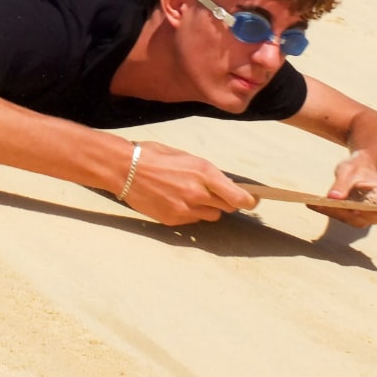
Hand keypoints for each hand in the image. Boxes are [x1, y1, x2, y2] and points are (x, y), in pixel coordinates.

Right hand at [120, 141, 256, 225]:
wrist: (124, 168)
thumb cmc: (152, 155)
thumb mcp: (184, 156)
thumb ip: (204, 172)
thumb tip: (220, 183)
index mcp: (203, 171)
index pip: (237, 196)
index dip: (249, 201)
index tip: (253, 201)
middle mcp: (198, 193)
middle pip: (227, 207)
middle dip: (225, 201)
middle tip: (215, 193)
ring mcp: (186, 209)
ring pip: (211, 216)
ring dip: (207, 208)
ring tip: (190, 195)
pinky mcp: (173, 219)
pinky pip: (192, 220)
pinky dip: (190, 213)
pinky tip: (175, 200)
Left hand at [309, 152, 376, 226]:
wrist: (360, 167)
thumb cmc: (357, 167)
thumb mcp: (349, 169)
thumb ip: (343, 183)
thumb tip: (333, 198)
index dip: (374, 215)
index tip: (356, 209)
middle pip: (365, 220)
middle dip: (346, 214)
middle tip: (327, 206)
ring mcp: (366, 215)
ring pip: (353, 221)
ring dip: (335, 214)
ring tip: (317, 205)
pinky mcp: (353, 216)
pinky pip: (342, 216)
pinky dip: (328, 211)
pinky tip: (312, 204)